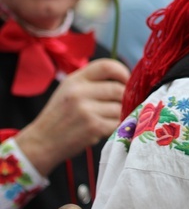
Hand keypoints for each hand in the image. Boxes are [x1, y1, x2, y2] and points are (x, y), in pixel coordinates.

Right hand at [14, 58, 129, 175]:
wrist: (42, 142)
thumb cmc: (60, 115)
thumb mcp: (69, 90)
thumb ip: (93, 82)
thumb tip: (126, 80)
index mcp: (75, 80)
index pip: (107, 65)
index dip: (123, 72)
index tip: (127, 81)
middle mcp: (79, 92)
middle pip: (118, 88)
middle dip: (125, 98)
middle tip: (121, 104)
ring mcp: (86, 110)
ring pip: (120, 107)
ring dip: (120, 114)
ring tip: (108, 118)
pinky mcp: (93, 127)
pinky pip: (117, 122)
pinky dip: (116, 126)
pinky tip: (104, 127)